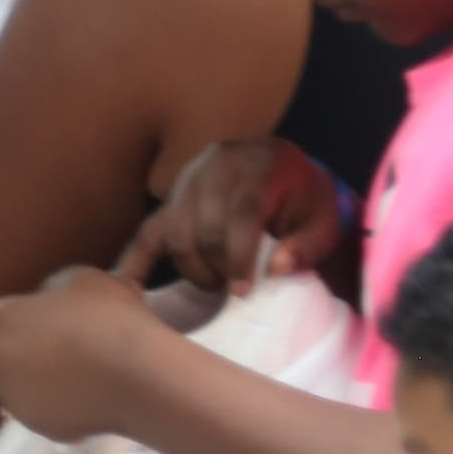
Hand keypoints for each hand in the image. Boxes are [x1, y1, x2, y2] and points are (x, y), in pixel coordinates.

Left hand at [0, 266, 174, 444]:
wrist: (139, 374)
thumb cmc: (108, 317)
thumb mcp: (78, 279)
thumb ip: (50, 293)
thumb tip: (46, 306)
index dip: (21, 319)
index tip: (47, 321)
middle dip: (9, 359)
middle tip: (47, 352)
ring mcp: (17, 403)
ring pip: (15, 393)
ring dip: (33, 384)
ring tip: (75, 373)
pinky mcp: (43, 429)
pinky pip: (45, 413)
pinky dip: (59, 406)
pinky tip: (88, 395)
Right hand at [118, 138, 343, 294]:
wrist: (288, 174)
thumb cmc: (308, 204)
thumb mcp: (325, 223)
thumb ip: (307, 246)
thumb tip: (275, 268)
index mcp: (262, 164)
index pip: (242, 211)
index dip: (239, 255)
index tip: (242, 291)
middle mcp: (219, 162)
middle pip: (205, 226)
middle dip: (218, 267)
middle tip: (235, 290)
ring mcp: (189, 177)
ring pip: (176, 232)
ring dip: (193, 268)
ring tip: (215, 282)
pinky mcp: (172, 198)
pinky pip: (147, 232)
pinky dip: (135, 261)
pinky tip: (127, 287)